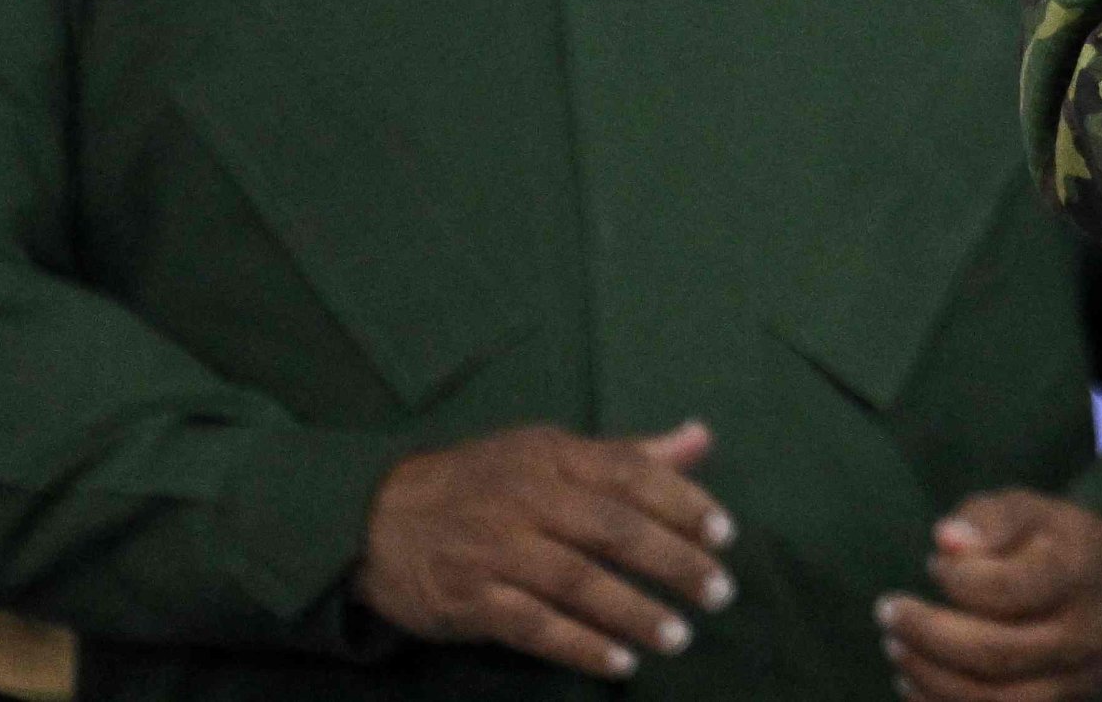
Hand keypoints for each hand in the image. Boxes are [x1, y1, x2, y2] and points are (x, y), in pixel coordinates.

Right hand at [353, 420, 733, 679]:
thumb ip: (627, 454)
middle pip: (613, 530)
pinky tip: (620, 663)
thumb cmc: (482, 484)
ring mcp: (495, 551)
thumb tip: (702, 438)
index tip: (725, 535)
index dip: (683, 502)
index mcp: (553, 457)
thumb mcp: (548, 454)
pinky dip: (580, 647)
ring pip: (577, 582)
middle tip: (720, 592)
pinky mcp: (469, 599)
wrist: (377, 519)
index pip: (630, 473)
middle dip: (673, 562)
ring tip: (680, 637)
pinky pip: (533, 626)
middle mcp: (526, 499)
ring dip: (634, 613)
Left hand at [878, 492, 1101, 701]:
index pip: (1008, 589)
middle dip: (928, 635)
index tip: (934, 563)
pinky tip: (915, 678)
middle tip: (888, 612)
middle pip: (995, 653)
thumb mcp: (1031, 513)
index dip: (958, 580)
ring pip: (991, 698)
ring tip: (896, 646)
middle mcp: (1086, 634)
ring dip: (929, 676)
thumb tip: (947, 539)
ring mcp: (1076, 681)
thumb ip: (989, 519)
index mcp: (1082, 571)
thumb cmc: (1055, 545)